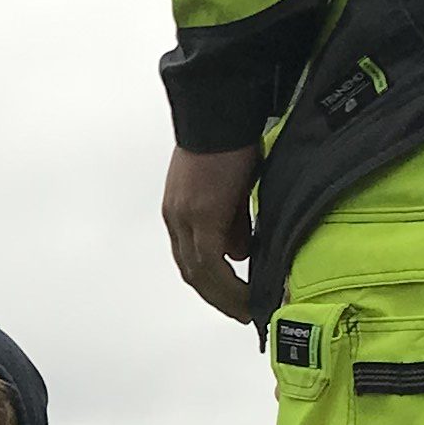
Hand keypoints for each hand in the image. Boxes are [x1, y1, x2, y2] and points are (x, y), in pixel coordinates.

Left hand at [163, 142, 261, 320]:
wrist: (220, 111)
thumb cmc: (229, 140)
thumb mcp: (229, 190)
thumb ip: (231, 223)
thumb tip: (238, 254)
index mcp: (179, 211)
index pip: (190, 259)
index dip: (211, 285)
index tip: (231, 300)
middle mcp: (176, 218)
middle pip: (191, 272)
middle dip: (217, 298)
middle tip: (241, 313)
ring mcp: (185, 218)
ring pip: (199, 273)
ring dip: (224, 296)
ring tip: (247, 310)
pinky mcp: (201, 215)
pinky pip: (211, 262)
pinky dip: (227, 284)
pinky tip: (245, 295)